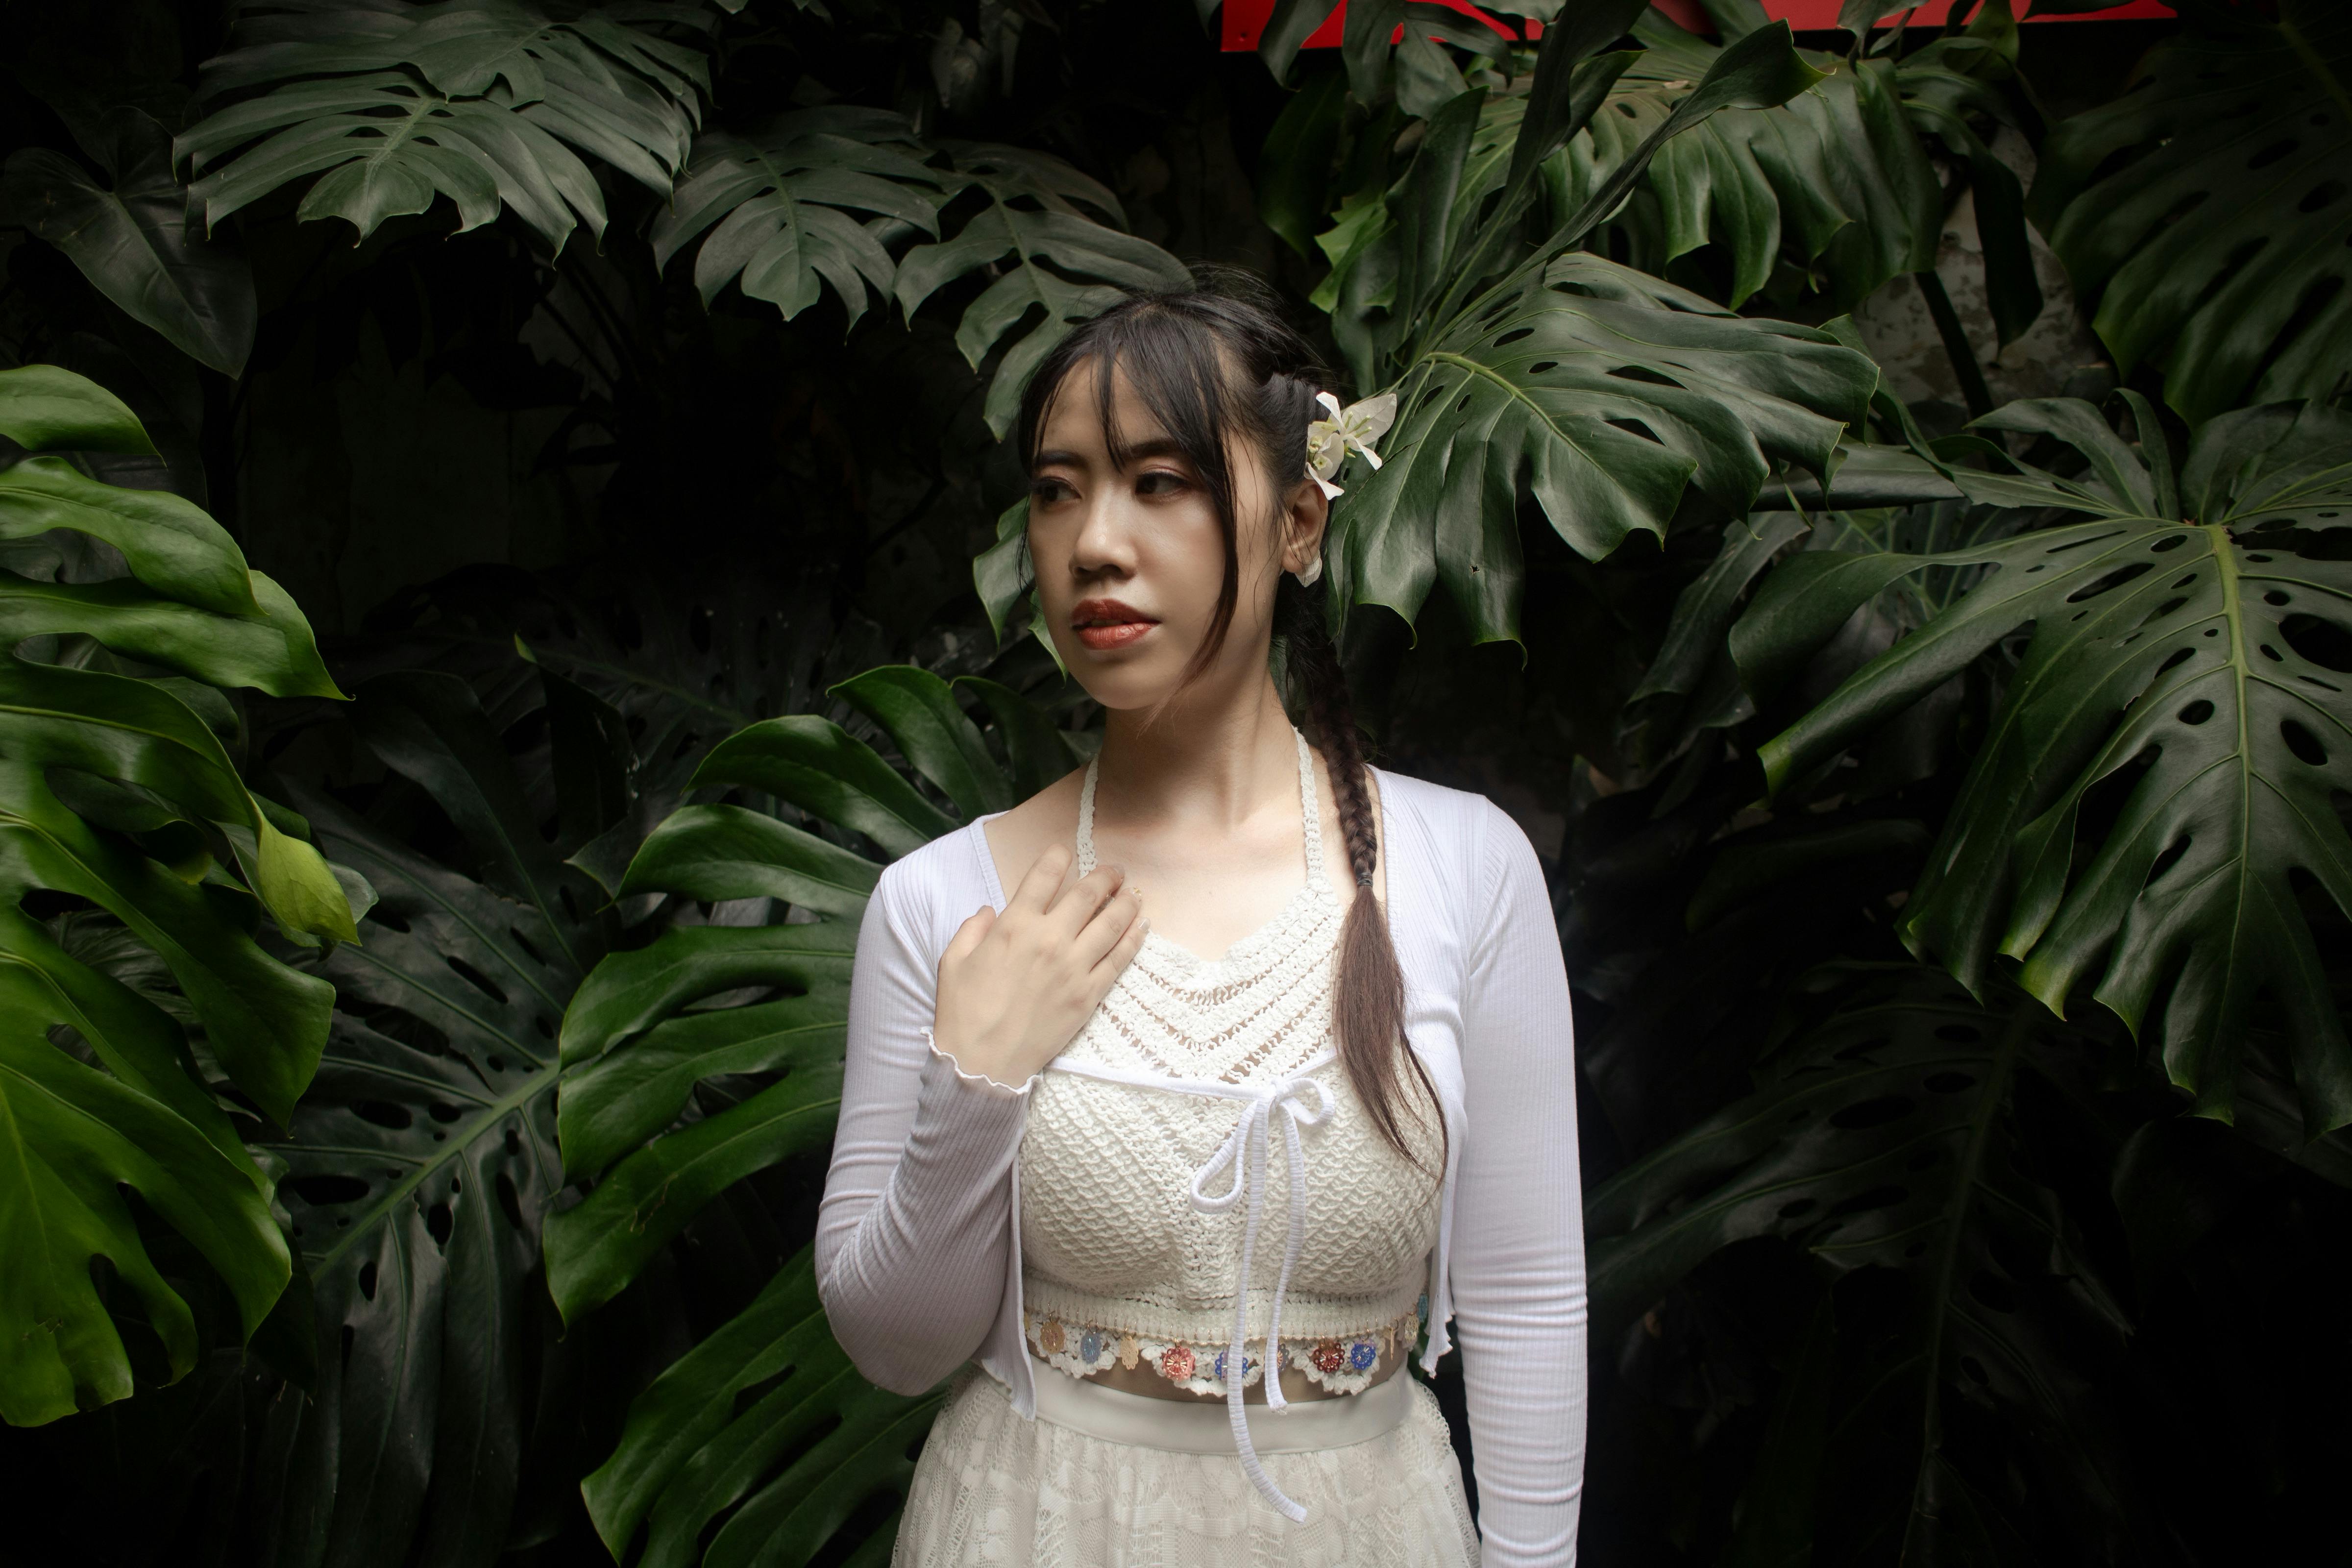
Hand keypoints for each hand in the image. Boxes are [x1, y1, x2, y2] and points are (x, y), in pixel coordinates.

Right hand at [932, 843, 1147, 1086]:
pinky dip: (1133, 939)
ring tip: (1133, 893)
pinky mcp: (1089, 995)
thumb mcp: (953, 961)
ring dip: (1126, 902)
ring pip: (1111, 923)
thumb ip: (971, 929)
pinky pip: (1119, 960)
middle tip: (1116, 871)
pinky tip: (1141, 927)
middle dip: (1105, 876)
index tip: (1066, 851)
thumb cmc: (963, 1012)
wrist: (982, 1063)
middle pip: (1088, 895)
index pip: (1044, 876)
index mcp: (1013, 925)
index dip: (1058, 857)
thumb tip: (988, 911)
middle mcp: (1049, 939)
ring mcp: (1073, 967)